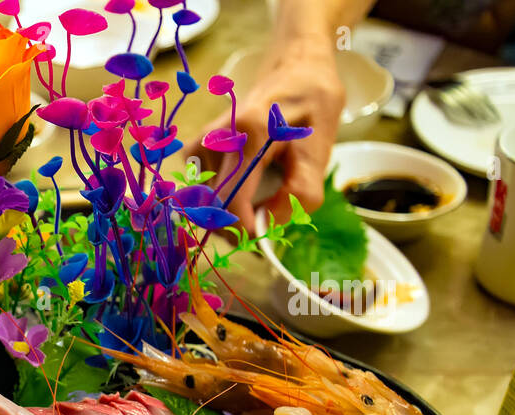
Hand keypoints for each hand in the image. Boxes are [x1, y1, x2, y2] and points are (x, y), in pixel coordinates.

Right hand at [188, 39, 344, 234]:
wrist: (293, 70)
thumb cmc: (312, 105)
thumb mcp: (320, 149)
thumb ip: (300, 193)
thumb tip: (268, 228)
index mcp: (250, 133)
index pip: (231, 200)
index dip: (245, 231)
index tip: (264, 243)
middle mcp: (216, 137)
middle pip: (213, 207)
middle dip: (238, 228)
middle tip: (267, 227)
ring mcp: (201, 143)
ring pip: (205, 204)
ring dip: (230, 216)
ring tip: (260, 203)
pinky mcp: (194, 150)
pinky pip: (201, 192)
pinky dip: (221, 201)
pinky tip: (244, 186)